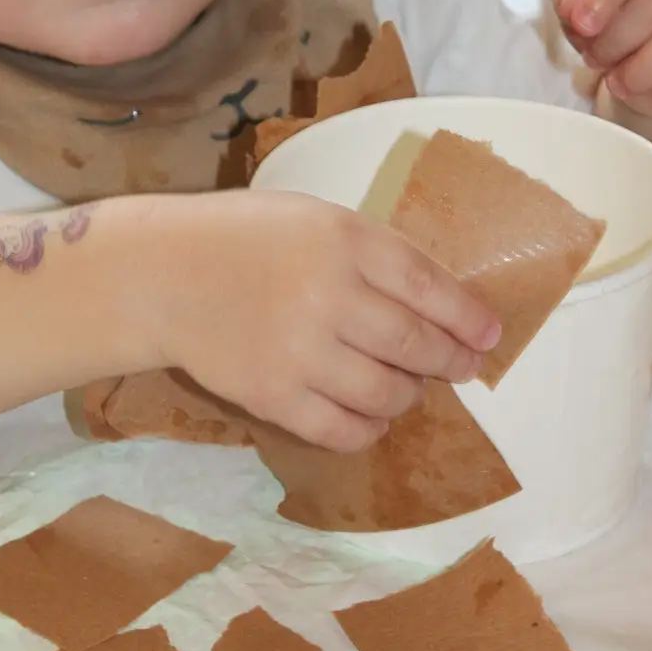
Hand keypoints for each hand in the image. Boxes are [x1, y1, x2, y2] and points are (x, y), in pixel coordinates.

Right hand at [153, 191, 500, 452]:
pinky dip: (370, 427)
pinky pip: (345, 430)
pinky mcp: (275, 397)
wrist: (162, 275)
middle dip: (451, 361)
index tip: (489, 336)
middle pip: (417, 344)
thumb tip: (440, 305)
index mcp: (344, 240)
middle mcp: (330, 296)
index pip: (431, 287)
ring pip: (390, 393)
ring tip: (406, 386)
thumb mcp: (315, 220)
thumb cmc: (244, 239)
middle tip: (461, 367)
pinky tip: (369, 414)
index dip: (469, 318)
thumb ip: (373, 255)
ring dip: (410, 395)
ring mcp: (302, 352)